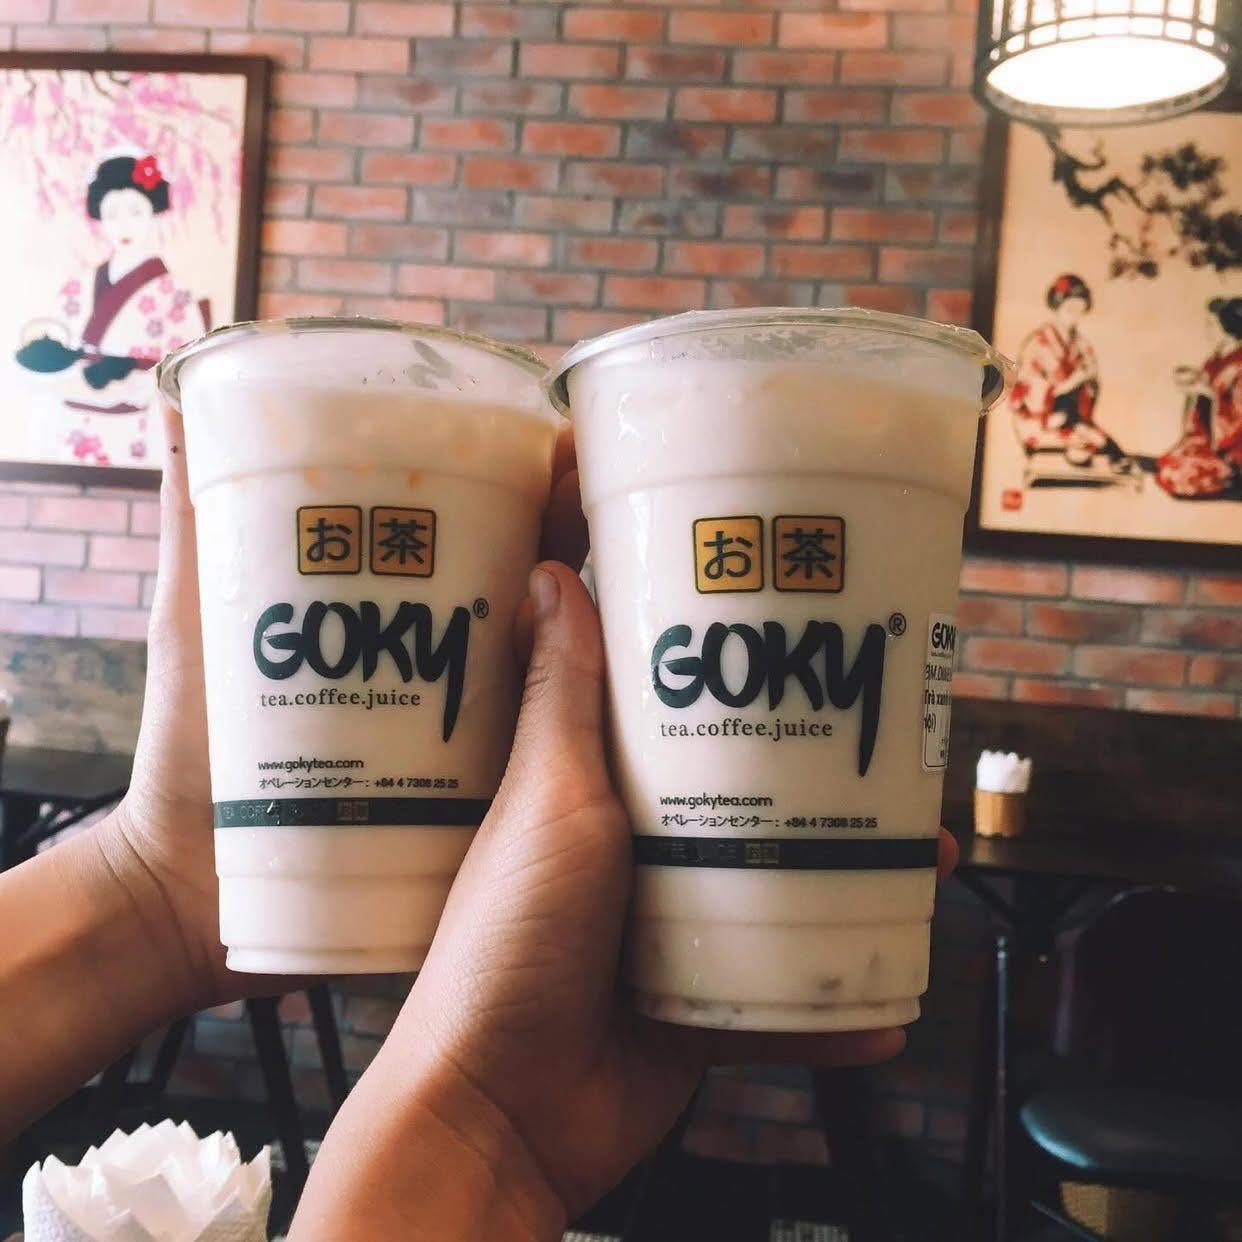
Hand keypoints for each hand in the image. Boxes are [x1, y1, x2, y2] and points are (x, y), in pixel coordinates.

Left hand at [99, 414, 591, 1013]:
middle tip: (633, 513)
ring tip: (659, 599)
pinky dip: (593, 728)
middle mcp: (439, 672)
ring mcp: (462, 740)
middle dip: (582, 544)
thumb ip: (195, 525)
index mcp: (390, 618)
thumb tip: (178, 393)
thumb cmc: (190, 753)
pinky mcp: (474, 808)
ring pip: (555, 672)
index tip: (572, 448)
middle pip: (532, 593)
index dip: (526, 487)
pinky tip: (644, 710)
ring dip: (607, 633)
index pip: (475, 533)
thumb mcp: (196, 623)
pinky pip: (548, 759)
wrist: (187, 896)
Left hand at [297, 551, 956, 1236]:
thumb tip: (548, 573)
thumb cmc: (504, 945)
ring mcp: (671, 929)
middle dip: (818, 769)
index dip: (718, 661)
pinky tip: (890, 1004)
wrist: (501, 1112)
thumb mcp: (548, 799)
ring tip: (925, 853)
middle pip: (742, 792)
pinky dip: (834, 1005)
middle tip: (892, 738)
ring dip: (854, 878)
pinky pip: (784, 999)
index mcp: (593, 788)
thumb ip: (562, 699)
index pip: (662, 703)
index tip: (780, 616)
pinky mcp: (700, 1006)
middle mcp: (637, 851)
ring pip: (779, 888)